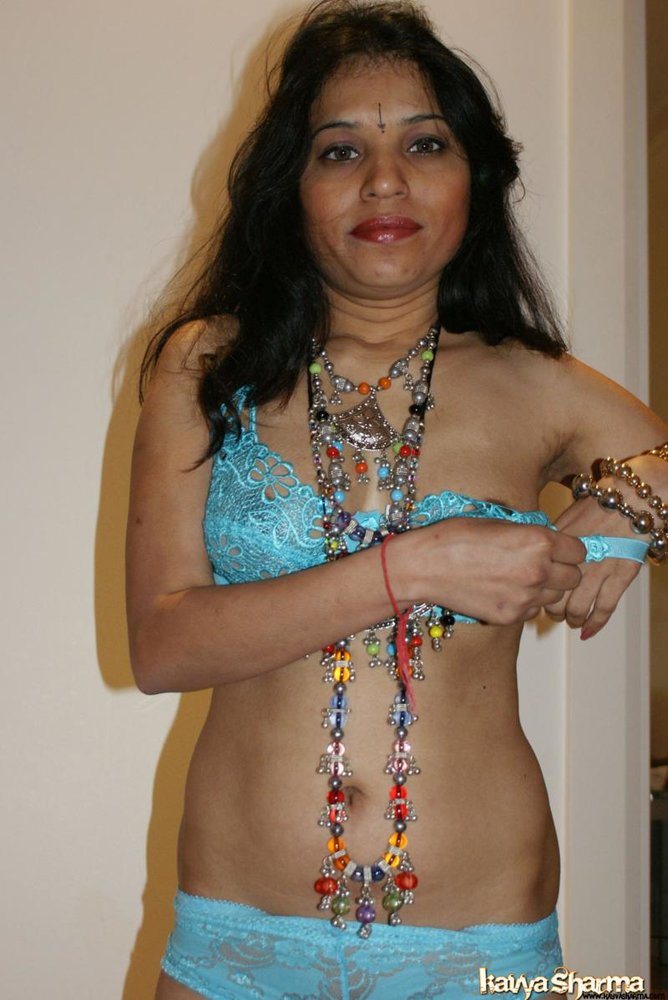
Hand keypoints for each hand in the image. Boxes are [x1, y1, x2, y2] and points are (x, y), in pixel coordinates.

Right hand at [415, 518, 584, 625]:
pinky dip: (524, 602)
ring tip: (519, 578)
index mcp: (538, 541)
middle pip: (574, 578)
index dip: (569, 549)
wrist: (424, 566)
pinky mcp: (511, 616)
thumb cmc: (455, 536)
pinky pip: (532, 610)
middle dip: (562, 570)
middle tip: (541, 565)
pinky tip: (503, 590)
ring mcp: (525, 597)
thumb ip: (529, 533)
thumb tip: (548, 540)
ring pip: (555, 597)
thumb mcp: (498, 522)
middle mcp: (538, 571)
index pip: (579, 551)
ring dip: (545, 588)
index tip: (558, 549)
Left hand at [543, 495, 641, 637]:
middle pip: (554, 598)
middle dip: (552, 611)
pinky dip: (594, 625)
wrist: (633, 500)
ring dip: (572, 619)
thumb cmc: (599, 504)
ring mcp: (598, 570)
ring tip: (572, 621)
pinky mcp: (620, 576)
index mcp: (558, 546)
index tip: (538, 596)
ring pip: (576, 609)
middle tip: (554, 613)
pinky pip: (604, 609)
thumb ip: (553, 541)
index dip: (536, 591)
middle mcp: (574, 561)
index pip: (539, 578)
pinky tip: (587, 633)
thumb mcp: (567, 517)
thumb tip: (538, 557)